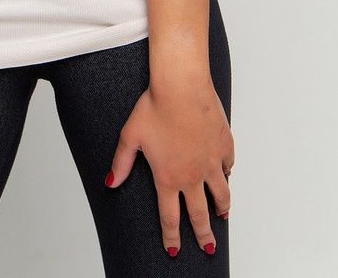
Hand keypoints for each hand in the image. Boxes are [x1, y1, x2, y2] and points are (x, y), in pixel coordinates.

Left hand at [106, 79, 233, 256]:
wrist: (181, 86)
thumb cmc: (154, 106)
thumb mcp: (130, 136)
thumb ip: (121, 163)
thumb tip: (110, 183)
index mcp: (168, 177)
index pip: (170, 217)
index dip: (172, 238)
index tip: (174, 250)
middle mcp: (192, 176)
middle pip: (199, 215)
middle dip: (203, 235)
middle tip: (208, 248)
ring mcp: (211, 163)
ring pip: (221, 195)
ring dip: (221, 208)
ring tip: (222, 216)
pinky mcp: (224, 146)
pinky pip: (227, 166)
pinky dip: (226, 173)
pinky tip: (225, 174)